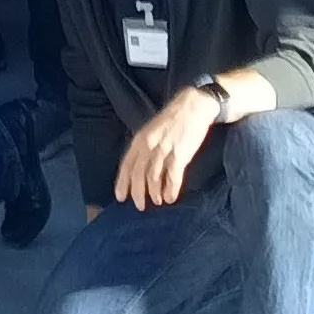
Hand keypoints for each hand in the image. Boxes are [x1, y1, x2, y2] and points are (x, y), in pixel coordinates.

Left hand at [113, 89, 218, 208]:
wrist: (193, 107)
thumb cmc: (172, 120)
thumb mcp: (151, 131)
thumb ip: (144, 148)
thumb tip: (139, 168)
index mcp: (140, 140)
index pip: (126, 165)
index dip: (122, 183)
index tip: (120, 197)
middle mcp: (149, 146)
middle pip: (138, 175)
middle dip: (138, 193)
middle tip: (140, 206)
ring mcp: (164, 150)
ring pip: (153, 178)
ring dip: (154, 193)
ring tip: (158, 202)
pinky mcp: (180, 155)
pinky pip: (172, 177)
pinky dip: (170, 190)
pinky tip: (170, 198)